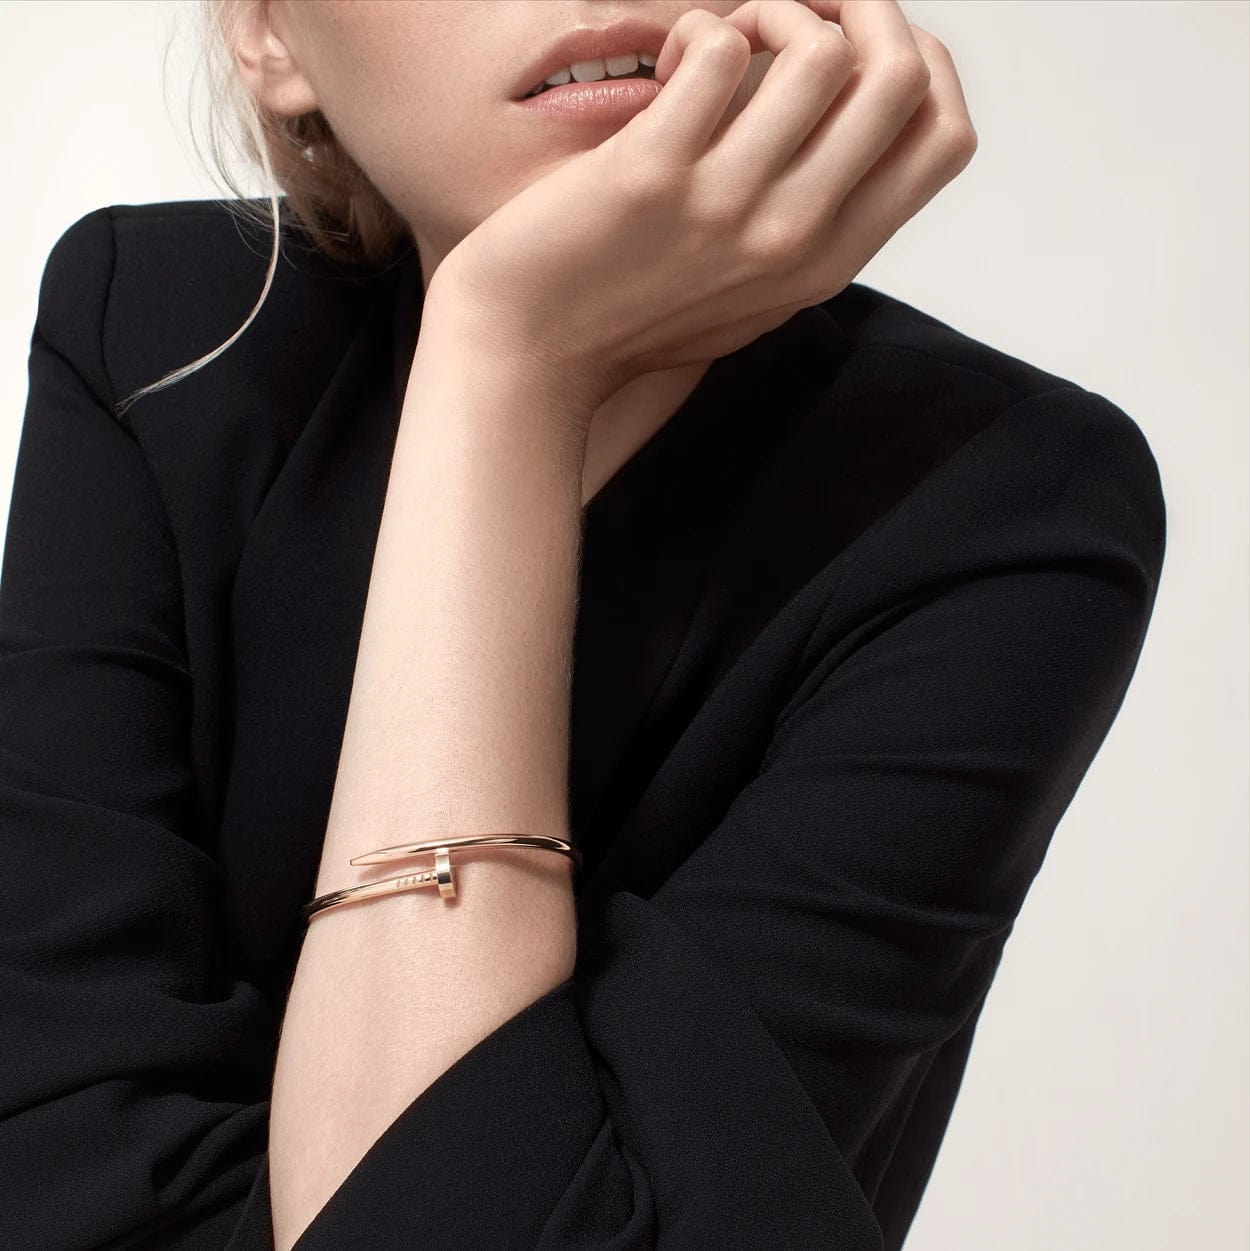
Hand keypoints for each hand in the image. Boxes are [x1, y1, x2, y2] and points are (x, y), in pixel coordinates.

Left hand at [434, 0, 976, 418]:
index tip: (864, 44)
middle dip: (863, 7)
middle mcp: (794, 238)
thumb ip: (816, 233)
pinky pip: (716, 46)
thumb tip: (863, 131)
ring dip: (775, 7)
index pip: (946, 139)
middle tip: (796, 14)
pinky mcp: (653, 176)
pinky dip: (697, 28)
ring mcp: (727, 209)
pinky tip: (666, 63)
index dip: (924, 62)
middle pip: (901, 79)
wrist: (531, 354)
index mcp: (828, 262)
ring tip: (723, 40)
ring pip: (820, 50)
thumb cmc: (635, 315)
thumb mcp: (756, 295)